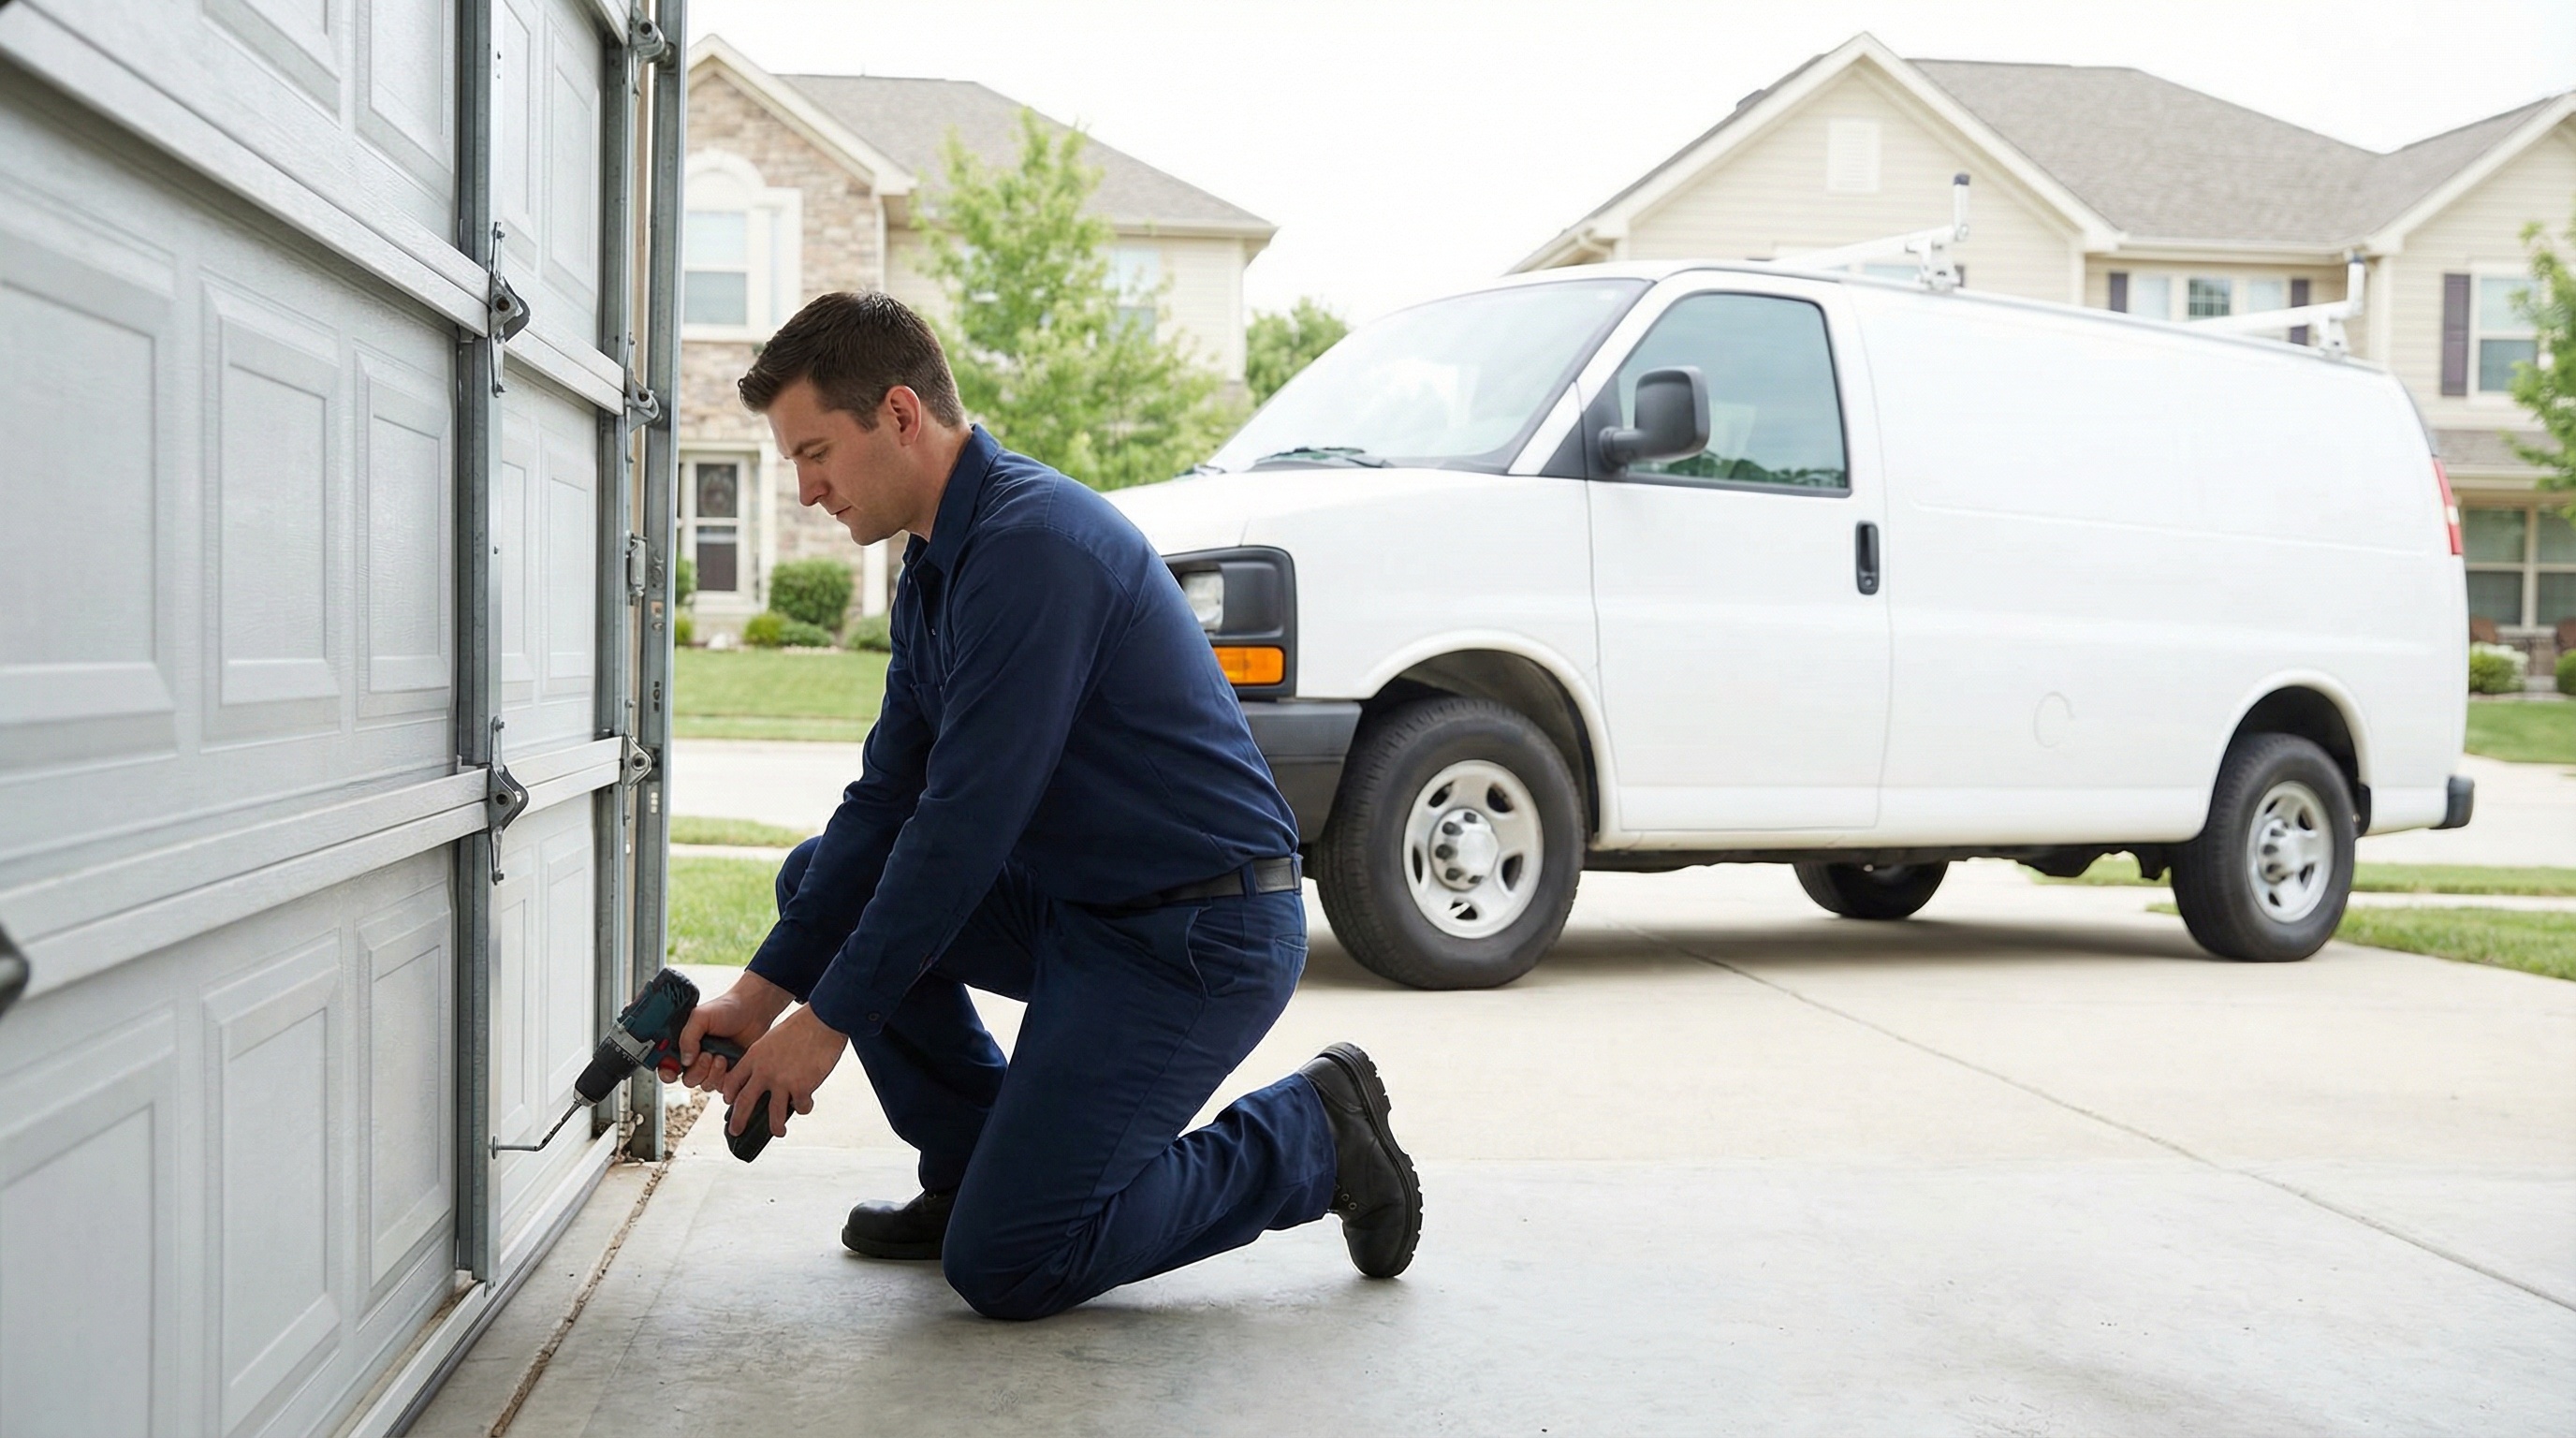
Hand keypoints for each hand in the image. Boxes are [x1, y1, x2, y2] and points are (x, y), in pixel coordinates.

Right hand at [670, 971, 793, 1091]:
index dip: (666, 1072)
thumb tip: (685, 1061)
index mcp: (685, 1044)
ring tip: (720, 1056)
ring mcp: (712, 1067)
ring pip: (704, 1084)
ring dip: (711, 1073)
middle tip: (706, 1055)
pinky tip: (728, 1060)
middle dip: (697, 1070)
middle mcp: (696, 1057)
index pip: (668, 1065)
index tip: (672, 1072)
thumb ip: (688, 1037)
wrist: (753, 1010)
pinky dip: (723, 1077)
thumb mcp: (700, 1017)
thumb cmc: (726, 1009)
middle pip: (687, 1079)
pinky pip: (721, 1086)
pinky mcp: (728, 1073)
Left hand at [719, 1005, 847, 1139]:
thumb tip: (768, 1073)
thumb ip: (766, 1057)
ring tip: (778, 1132)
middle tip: (736, 1130)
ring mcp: (782, 1081)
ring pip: (774, 1114)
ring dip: (776, 1126)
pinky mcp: (802, 1087)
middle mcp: (764, 1071)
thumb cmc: (802, 1025)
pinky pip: (801, 1106)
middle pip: (744, 1103)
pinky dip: (804, 1106)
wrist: (822, 1021)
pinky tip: (807, 1103)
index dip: (730, 1094)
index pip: (733, 1080)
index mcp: (755, 1056)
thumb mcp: (773, 1038)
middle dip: (738, 1120)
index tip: (730, 1102)